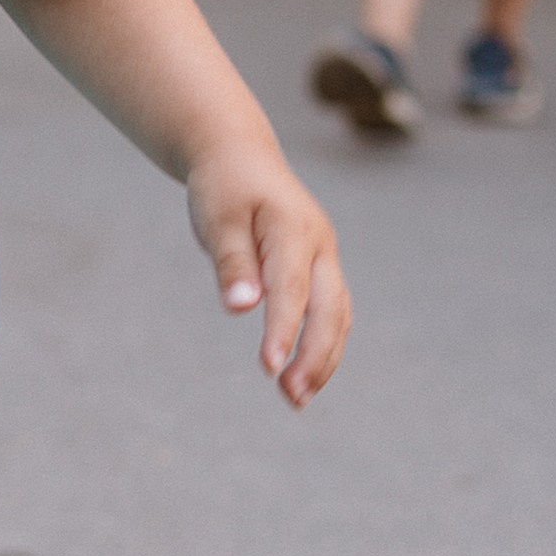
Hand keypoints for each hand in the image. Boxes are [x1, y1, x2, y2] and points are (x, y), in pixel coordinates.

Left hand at [186, 143, 349, 406]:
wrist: (241, 156)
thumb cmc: (223, 188)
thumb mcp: (217, 220)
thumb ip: (232, 264)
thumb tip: (242, 309)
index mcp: (294, 229)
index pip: (291, 289)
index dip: (282, 331)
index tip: (269, 369)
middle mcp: (320, 245)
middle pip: (330, 309)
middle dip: (314, 356)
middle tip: (291, 397)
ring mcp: (326, 257)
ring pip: (338, 315)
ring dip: (323, 358)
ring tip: (296, 399)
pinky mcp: (321, 268)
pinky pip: (332, 311)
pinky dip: (323, 344)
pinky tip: (304, 375)